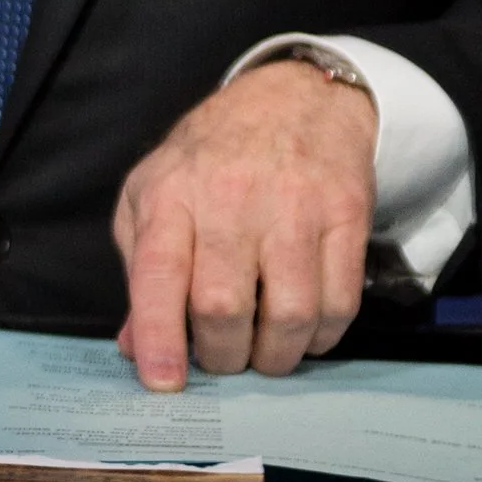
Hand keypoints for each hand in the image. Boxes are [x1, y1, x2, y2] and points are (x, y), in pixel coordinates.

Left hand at [113, 59, 376, 387]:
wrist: (296, 100)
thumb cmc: (213, 158)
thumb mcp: (154, 195)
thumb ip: (141, 272)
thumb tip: (135, 345)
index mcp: (172, 194)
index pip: (158, 273)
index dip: (159, 336)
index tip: (163, 380)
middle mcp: (232, 198)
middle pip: (224, 308)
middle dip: (222, 356)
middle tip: (223, 357)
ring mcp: (295, 207)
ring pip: (289, 316)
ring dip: (275, 355)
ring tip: (264, 351)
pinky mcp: (346, 216)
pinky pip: (339, 304)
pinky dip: (321, 336)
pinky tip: (306, 329)